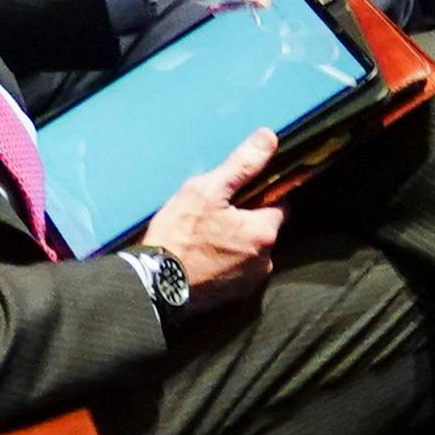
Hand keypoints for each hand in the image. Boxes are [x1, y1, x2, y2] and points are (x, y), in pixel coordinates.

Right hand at [131, 132, 289, 313]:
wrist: (155, 284)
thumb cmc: (179, 235)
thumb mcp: (206, 190)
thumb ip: (242, 165)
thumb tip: (269, 138)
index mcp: (263, 232)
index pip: (280, 205)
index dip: (260, 196)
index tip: (238, 194)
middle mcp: (265, 260)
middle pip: (263, 230)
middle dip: (245, 221)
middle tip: (213, 215)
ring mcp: (250, 282)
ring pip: (250, 251)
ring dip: (235, 243)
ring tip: (204, 237)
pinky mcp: (233, 296)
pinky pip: (237, 271)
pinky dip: (225, 263)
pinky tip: (202, 256)